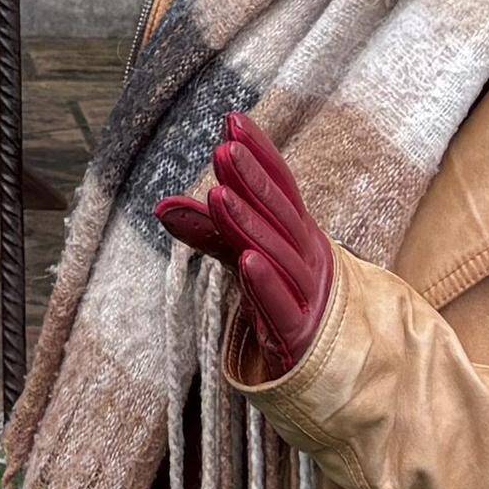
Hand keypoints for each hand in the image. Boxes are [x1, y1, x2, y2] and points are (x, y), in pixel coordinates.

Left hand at [156, 113, 334, 376]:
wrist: (327, 368)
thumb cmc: (284, 300)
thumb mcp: (247, 259)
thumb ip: (211, 232)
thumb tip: (160, 206)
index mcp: (299, 234)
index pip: (282, 186)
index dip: (260, 153)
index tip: (233, 120)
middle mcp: (308, 257)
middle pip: (280, 214)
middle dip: (252, 180)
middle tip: (224, 150)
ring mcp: (309, 296)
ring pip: (278, 255)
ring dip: (249, 224)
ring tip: (219, 196)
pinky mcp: (301, 336)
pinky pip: (283, 309)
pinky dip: (266, 285)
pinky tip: (247, 262)